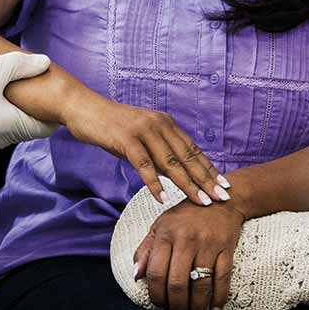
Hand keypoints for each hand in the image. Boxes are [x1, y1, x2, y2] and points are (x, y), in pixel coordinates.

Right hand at [0, 52, 58, 151]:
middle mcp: (2, 140)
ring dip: (14, 113)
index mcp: (11, 126)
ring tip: (8, 90)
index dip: (51, 111)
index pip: (46, 127)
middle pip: (29, 128)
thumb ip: (22, 66)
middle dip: (32, 109)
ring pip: (12, 128)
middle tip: (30, 87)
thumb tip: (45, 62)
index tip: (49, 95)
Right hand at [63, 96, 230, 208]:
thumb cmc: (112, 126)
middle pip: (187, 156)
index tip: (224, 185)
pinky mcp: (126, 138)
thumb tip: (175, 175)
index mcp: (166, 123)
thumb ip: (158, 152)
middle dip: (206, 179)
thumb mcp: (141, 137)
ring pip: (170, 162)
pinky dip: (154, 182)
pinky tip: (162, 197)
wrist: (84, 108)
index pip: (192, 149)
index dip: (209, 168)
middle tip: (221, 197)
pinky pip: (143, 164)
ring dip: (187, 184)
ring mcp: (143, 130)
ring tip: (200, 201)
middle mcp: (159, 124)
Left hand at [133, 199, 244, 309]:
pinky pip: (223, 278)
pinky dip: (220, 297)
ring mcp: (207, 245)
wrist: (220, 201)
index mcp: (165, 234)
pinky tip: (215, 309)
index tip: (158, 305)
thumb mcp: (160, 226)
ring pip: (200, 284)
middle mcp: (186, 240)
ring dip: (196, 307)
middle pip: (177, 282)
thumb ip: (145, 250)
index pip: (155, 272)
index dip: (155, 293)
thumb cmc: (185, 217)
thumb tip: (135, 275)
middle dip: (175, 305)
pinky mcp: (226, 248)